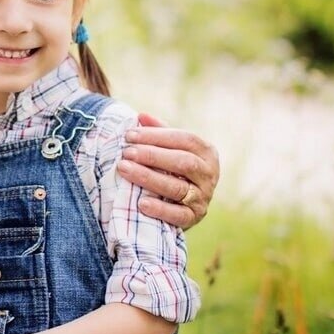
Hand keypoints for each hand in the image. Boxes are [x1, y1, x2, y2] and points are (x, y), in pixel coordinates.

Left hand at [117, 113, 219, 229]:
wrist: (183, 203)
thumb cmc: (174, 168)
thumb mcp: (171, 149)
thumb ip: (158, 132)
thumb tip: (141, 116)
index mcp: (206, 152)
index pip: (184, 139)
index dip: (156, 136)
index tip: (129, 135)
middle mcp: (209, 174)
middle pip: (183, 162)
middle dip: (152, 156)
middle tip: (126, 152)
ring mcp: (203, 197)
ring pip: (177, 187)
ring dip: (148, 178)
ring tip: (124, 169)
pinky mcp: (195, 217)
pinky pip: (178, 215)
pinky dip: (160, 209)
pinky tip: (141, 203)